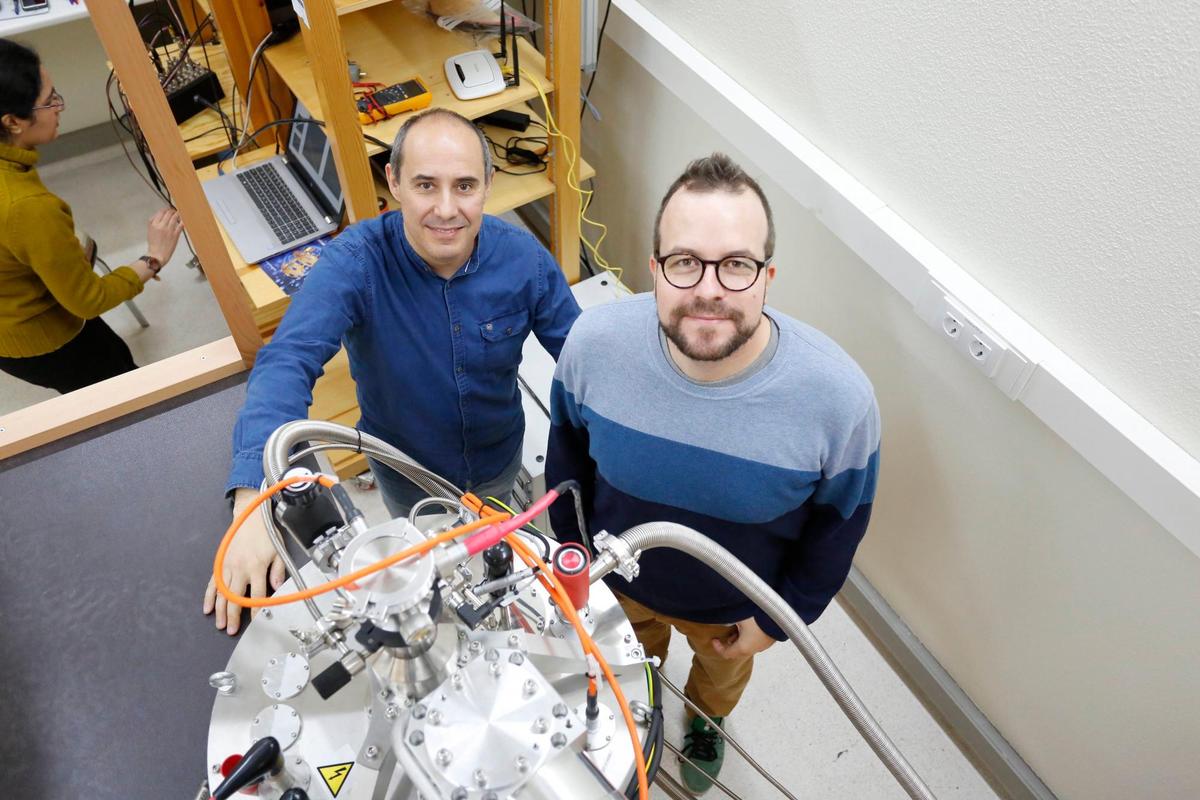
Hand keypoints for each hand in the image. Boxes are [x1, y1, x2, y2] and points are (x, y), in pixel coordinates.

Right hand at [145, 207, 183, 265]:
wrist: (157, 254)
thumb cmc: (154, 245)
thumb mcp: (149, 232)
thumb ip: (152, 223)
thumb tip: (157, 216)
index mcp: (154, 224)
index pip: (160, 213)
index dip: (165, 210)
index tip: (167, 209)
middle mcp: (161, 226)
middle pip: (168, 214)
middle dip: (172, 211)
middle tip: (174, 211)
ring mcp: (169, 230)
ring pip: (174, 217)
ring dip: (177, 214)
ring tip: (179, 213)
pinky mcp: (175, 235)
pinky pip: (180, 225)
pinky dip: (182, 221)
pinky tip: (183, 220)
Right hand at [203, 488, 285, 635]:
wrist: (250, 518)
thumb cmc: (267, 534)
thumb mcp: (279, 550)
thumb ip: (278, 570)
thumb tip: (277, 587)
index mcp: (256, 567)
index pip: (256, 594)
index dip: (255, 610)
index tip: (254, 622)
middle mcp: (240, 568)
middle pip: (235, 597)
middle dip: (234, 615)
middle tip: (232, 630)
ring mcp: (228, 567)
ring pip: (222, 593)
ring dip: (220, 610)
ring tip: (220, 624)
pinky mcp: (220, 564)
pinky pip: (212, 583)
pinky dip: (209, 596)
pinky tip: (207, 608)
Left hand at [711, 616, 776, 659]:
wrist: (780, 615)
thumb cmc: (759, 617)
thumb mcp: (739, 616)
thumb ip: (727, 618)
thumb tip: (718, 616)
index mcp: (743, 648)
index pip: (726, 654)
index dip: (718, 648)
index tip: (714, 640)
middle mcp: (754, 649)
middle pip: (737, 651)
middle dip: (729, 643)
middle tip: (725, 633)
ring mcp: (763, 646)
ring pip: (747, 646)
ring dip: (740, 640)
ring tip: (737, 626)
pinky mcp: (770, 640)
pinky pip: (756, 642)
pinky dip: (749, 637)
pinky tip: (750, 625)